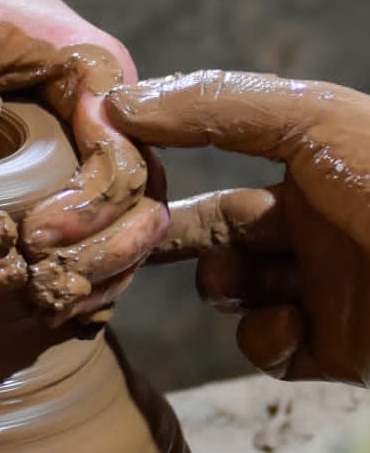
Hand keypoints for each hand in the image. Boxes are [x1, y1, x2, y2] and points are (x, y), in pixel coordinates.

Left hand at [0, 0, 166, 321]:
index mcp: (98, 73)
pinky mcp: (65, 156)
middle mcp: (110, 110)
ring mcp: (91, 136)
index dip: (88, 210)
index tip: (35, 238)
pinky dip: (79, 257)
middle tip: (49, 287)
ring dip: (96, 265)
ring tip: (48, 302)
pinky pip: (91, 217)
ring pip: (124, 217)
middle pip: (141, 200)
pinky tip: (48, 293)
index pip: (121, 160)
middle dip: (104, 251)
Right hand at [106, 70, 369, 384]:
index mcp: (310, 166)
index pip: (213, 162)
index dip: (165, 170)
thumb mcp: (318, 123)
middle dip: (168, 238)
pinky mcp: (333, 351)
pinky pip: (267, 346)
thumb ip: (219, 107)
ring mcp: (321, 291)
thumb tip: (118, 102)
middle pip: (211, 232)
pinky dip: (266, 338)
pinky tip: (295, 327)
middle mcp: (311, 227)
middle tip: (124, 242)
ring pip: (231, 292)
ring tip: (240, 283)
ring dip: (221, 287)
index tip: (119, 179)